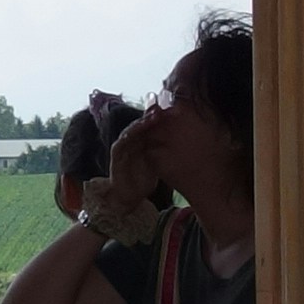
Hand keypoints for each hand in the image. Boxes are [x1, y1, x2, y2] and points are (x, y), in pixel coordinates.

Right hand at [87, 115, 177, 241]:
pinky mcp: (116, 155)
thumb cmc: (143, 179)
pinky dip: (130, 135)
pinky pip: (123, 142)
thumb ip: (166, 150)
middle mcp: (132, 140)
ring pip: (133, 130)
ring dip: (142, 122)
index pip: (152, 125)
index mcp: (143, 140)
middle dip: (153, 114)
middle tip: (165, 106)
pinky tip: (138, 130)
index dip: (162, 116)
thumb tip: (187, 139)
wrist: (127, 197)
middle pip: (143, 123)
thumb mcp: (158, 162)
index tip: (175, 109)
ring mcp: (123, 146)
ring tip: (154, 116)